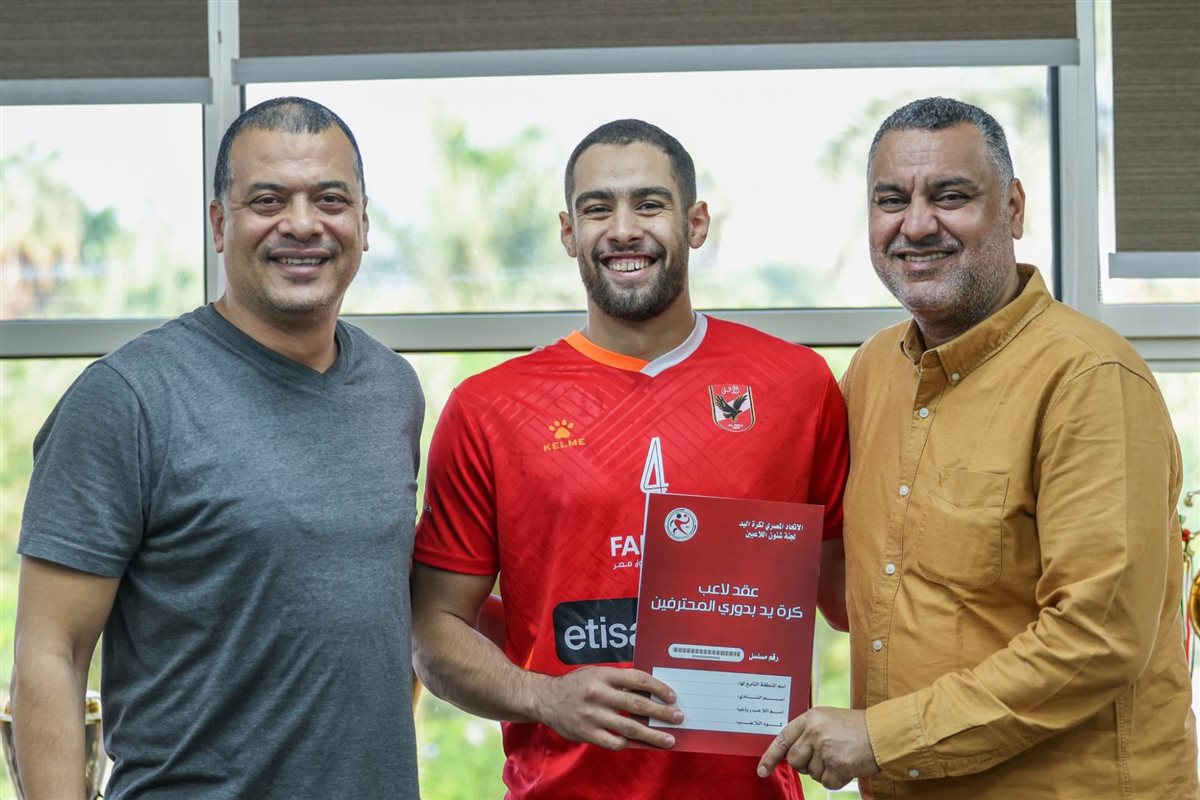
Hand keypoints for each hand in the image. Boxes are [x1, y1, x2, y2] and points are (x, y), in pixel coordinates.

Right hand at [534, 666, 682, 750]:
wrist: (545, 699)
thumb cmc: (576, 685)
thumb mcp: (596, 673)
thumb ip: (619, 680)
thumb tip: (650, 691)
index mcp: (603, 675)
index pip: (637, 679)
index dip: (657, 687)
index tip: (671, 696)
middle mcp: (598, 694)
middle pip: (637, 704)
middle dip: (661, 712)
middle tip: (678, 717)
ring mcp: (592, 715)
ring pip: (629, 727)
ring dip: (652, 734)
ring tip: (668, 739)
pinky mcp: (586, 733)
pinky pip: (613, 742)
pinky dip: (628, 743)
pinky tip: (638, 743)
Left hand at [757, 707, 879, 788]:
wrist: (884, 733)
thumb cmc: (858, 728)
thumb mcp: (829, 720)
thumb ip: (809, 732)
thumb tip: (791, 754)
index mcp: (811, 717)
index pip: (783, 738)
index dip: (770, 756)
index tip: (762, 770)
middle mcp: (815, 731)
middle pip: (795, 760)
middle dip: (806, 765)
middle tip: (824, 758)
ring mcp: (825, 748)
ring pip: (812, 773)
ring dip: (825, 771)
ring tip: (841, 756)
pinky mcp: (837, 764)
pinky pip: (827, 782)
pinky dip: (837, 779)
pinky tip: (848, 766)